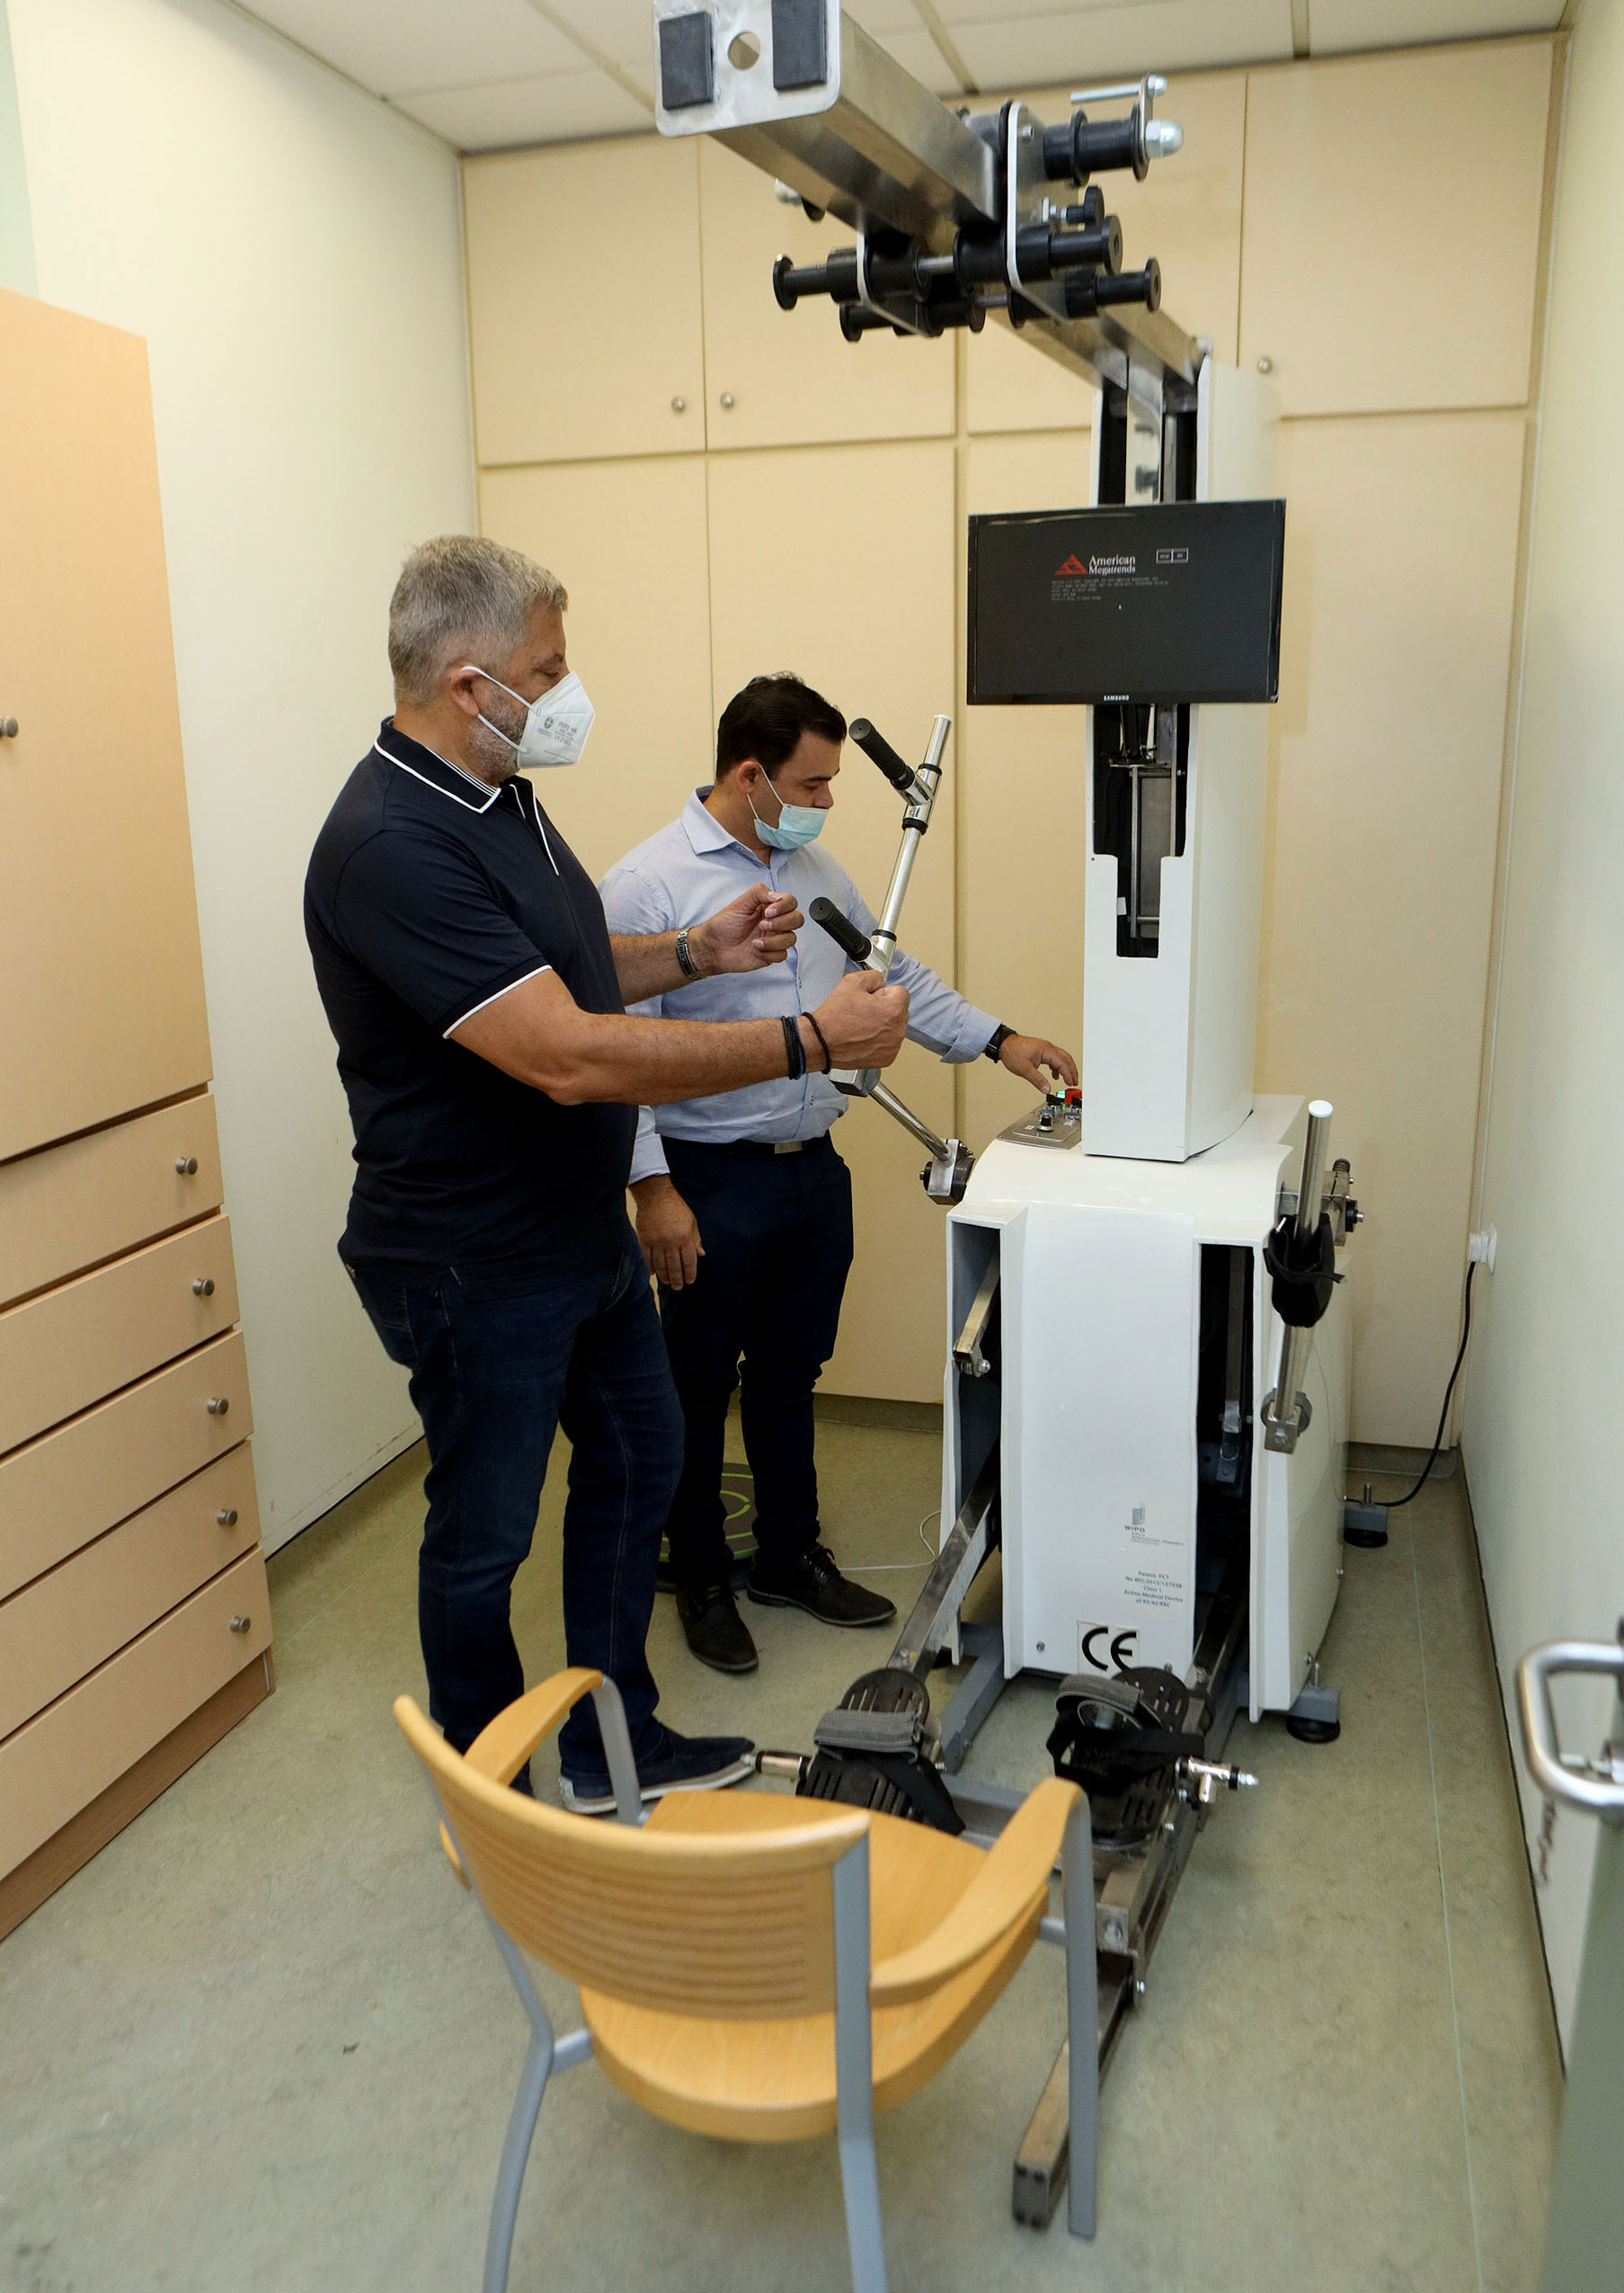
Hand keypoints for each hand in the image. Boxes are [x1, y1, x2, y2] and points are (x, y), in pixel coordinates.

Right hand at [630, 1175, 703, 1289]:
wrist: (656, 1196)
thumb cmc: (676, 1207)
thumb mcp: (692, 1221)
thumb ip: (696, 1239)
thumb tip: (701, 1255)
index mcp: (685, 1237)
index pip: (689, 1261)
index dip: (690, 1274)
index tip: (690, 1281)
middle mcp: (671, 1242)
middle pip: (674, 1267)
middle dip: (677, 1279)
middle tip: (678, 1287)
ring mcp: (657, 1242)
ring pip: (661, 1265)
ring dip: (664, 1276)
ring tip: (667, 1282)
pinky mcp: (645, 1240)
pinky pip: (648, 1258)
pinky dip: (650, 1267)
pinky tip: (653, 1273)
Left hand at [694, 883, 803, 974]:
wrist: (713, 947)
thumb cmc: (723, 925)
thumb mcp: (740, 902)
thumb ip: (759, 892)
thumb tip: (777, 895)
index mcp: (769, 907)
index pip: (791, 902)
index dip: (784, 906)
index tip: (768, 911)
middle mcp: (775, 922)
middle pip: (797, 919)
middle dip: (782, 923)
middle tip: (763, 925)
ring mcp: (774, 939)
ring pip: (792, 938)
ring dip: (774, 940)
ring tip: (756, 940)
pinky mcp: (771, 954)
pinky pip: (783, 955)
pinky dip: (770, 953)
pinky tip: (756, 949)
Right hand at [811, 969, 908, 1070]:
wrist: (821, 1043)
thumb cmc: (834, 1018)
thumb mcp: (852, 982)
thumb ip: (874, 976)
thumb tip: (880, 982)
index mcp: (894, 1010)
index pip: (901, 993)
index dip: (883, 992)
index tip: (872, 999)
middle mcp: (898, 1030)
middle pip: (900, 1011)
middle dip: (885, 1009)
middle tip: (864, 1012)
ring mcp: (893, 1046)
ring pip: (895, 1028)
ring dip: (883, 1025)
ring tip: (861, 1026)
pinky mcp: (887, 1059)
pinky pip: (889, 1044)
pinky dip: (879, 1041)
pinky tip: (863, 1038)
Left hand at [998, 1033, 1078, 1091]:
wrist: (1004, 1044)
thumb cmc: (1013, 1052)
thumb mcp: (1025, 1070)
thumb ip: (1038, 1080)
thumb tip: (1047, 1089)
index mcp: (1047, 1050)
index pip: (1063, 1063)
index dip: (1068, 1074)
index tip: (1070, 1083)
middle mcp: (1048, 1047)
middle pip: (1066, 1059)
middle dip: (1072, 1071)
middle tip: (1074, 1082)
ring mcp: (1045, 1048)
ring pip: (1062, 1058)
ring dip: (1066, 1068)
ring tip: (1068, 1079)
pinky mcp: (1042, 1050)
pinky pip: (1055, 1058)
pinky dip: (1058, 1067)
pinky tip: (1055, 1075)